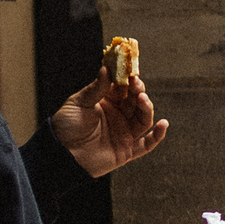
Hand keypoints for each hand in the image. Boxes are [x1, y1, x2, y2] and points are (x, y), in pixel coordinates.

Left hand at [50, 66, 168, 177]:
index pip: (122, 88)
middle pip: (135, 101)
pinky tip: (163, 124)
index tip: (130, 70)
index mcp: (106, 103)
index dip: (128, 79)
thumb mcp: (78, 103)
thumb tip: (106, 69)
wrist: (62, 154)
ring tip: (142, 99)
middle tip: (136, 84)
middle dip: (138, 91)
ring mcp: (124, 133)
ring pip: (143, 118)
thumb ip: (95, 88)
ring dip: (146, 107)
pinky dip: (157, 135)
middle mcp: (117, 116)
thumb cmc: (66, 127)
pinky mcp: (127, 150)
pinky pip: (147, 144)